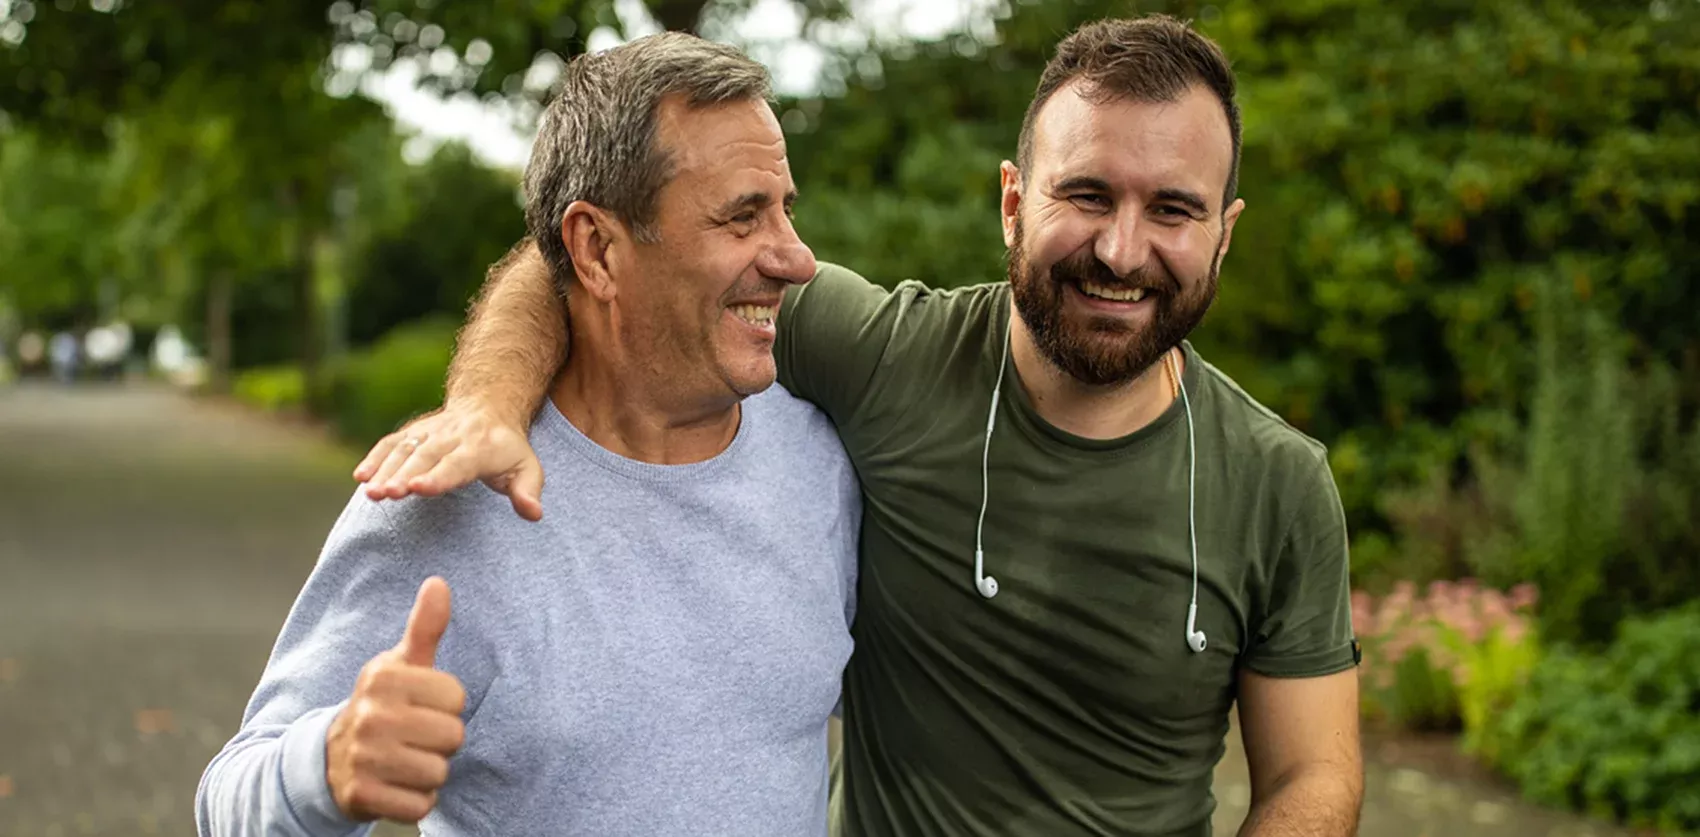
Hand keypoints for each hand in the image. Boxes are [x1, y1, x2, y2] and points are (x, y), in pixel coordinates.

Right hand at [326, 578, 468, 823]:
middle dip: (440, 742)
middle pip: (452, 737)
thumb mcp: (400, 665)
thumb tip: (439, 582)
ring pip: (439, 773)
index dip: (446, 706)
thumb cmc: (382, 706)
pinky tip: (395, 786)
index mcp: (383, 678)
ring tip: (404, 760)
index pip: (456, 698)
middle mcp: (371, 715)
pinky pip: (421, 806)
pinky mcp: (361, 796)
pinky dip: (415, 802)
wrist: (328, 759)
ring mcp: (363, 757)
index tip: (421, 707)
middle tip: (413, 738)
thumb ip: (425, 627)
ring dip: (429, 773)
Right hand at [354, 403, 543, 520]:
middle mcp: (452, 436)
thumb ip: (528, 492)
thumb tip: (534, 514)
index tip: (420, 488)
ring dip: (385, 469)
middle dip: (404, 474)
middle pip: (425, 456)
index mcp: (481, 447)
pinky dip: (375, 458)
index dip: (439, 476)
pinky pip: (391, 443)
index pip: (458, 463)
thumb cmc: (507, 449)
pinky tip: (360, 477)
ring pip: (404, 450)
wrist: (488, 407)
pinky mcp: (413, 433)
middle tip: (386, 494)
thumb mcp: (527, 468)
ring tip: (370, 492)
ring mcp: (429, 432)